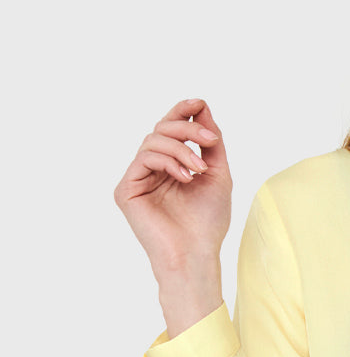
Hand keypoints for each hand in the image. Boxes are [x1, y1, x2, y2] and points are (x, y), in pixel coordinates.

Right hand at [114, 96, 232, 278]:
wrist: (196, 254)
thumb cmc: (208, 222)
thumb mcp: (216, 174)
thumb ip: (209, 143)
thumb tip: (202, 107)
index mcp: (171, 165)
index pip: (172, 129)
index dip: (183, 112)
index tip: (199, 103)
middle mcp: (152, 169)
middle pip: (161, 129)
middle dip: (187, 129)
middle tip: (209, 141)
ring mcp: (138, 179)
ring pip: (153, 141)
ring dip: (181, 148)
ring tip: (198, 169)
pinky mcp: (126, 189)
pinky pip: (144, 158)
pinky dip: (167, 160)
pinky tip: (184, 177)